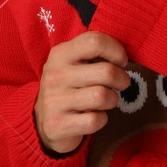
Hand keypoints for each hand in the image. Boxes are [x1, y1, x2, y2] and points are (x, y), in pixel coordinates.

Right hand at [34, 31, 129, 154]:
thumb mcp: (73, 63)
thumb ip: (94, 53)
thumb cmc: (68, 87)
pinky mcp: (57, 124)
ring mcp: (54, 101)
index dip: (116, 51)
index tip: (121, 62)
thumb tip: (123, 54)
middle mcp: (55, 75)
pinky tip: (94, 117)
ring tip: (107, 100)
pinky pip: (95, 120)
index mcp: (60, 54)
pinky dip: (102, 120)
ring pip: (103, 96)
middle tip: (121, 84)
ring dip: (112, 100)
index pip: (95, 41)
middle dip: (122, 79)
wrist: (43, 121)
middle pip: (106, 71)